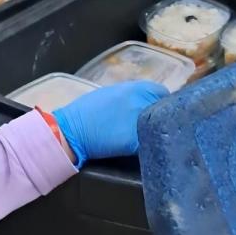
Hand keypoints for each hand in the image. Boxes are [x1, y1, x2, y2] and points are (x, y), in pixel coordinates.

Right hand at [52, 81, 168, 167]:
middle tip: (154, 122)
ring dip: (157, 130)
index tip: (158, 107)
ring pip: (159, 126)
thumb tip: (145, 100)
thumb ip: (131, 95)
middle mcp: (140, 102)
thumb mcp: (111, 93)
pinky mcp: (135, 142)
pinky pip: (150, 141)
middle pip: (164, 109)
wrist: (72, 130)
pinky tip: (143, 146)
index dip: (160, 100)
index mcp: (134, 88)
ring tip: (150, 134)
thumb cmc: (86, 110)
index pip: (161, 92)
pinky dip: (150, 144)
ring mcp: (139, 122)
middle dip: (161, 115)